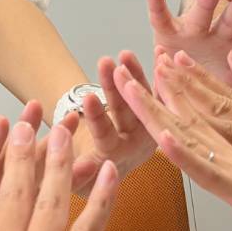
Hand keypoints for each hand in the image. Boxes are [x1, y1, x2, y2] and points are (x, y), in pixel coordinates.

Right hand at [73, 52, 157, 179]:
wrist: (109, 164)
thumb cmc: (86, 168)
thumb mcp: (77, 177)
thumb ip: (74, 171)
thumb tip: (72, 168)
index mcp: (116, 157)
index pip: (107, 135)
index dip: (98, 117)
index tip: (90, 97)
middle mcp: (137, 143)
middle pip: (126, 112)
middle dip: (115, 87)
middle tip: (106, 65)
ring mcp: (149, 127)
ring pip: (143, 99)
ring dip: (135, 75)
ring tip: (125, 54)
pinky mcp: (158, 115)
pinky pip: (159, 93)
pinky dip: (158, 72)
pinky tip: (159, 52)